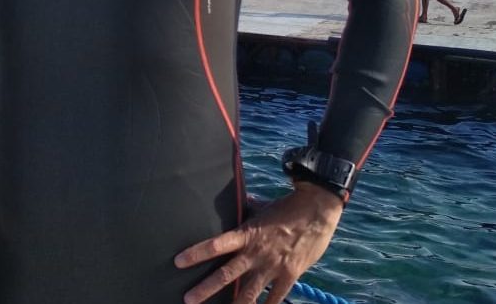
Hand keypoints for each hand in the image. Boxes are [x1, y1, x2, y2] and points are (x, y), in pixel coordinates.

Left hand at [175, 183, 342, 303]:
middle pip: (226, 274)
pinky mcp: (289, 275)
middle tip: (187, 299)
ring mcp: (273, 266)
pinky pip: (274, 298)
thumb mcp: (261, 208)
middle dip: (205, 289)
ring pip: (249, 293)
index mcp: (247, 233)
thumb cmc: (287, 207)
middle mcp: (256, 252)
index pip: (215, 245)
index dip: (195, 254)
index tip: (178, 262)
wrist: (317, 209)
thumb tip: (236, 201)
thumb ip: (246, 210)